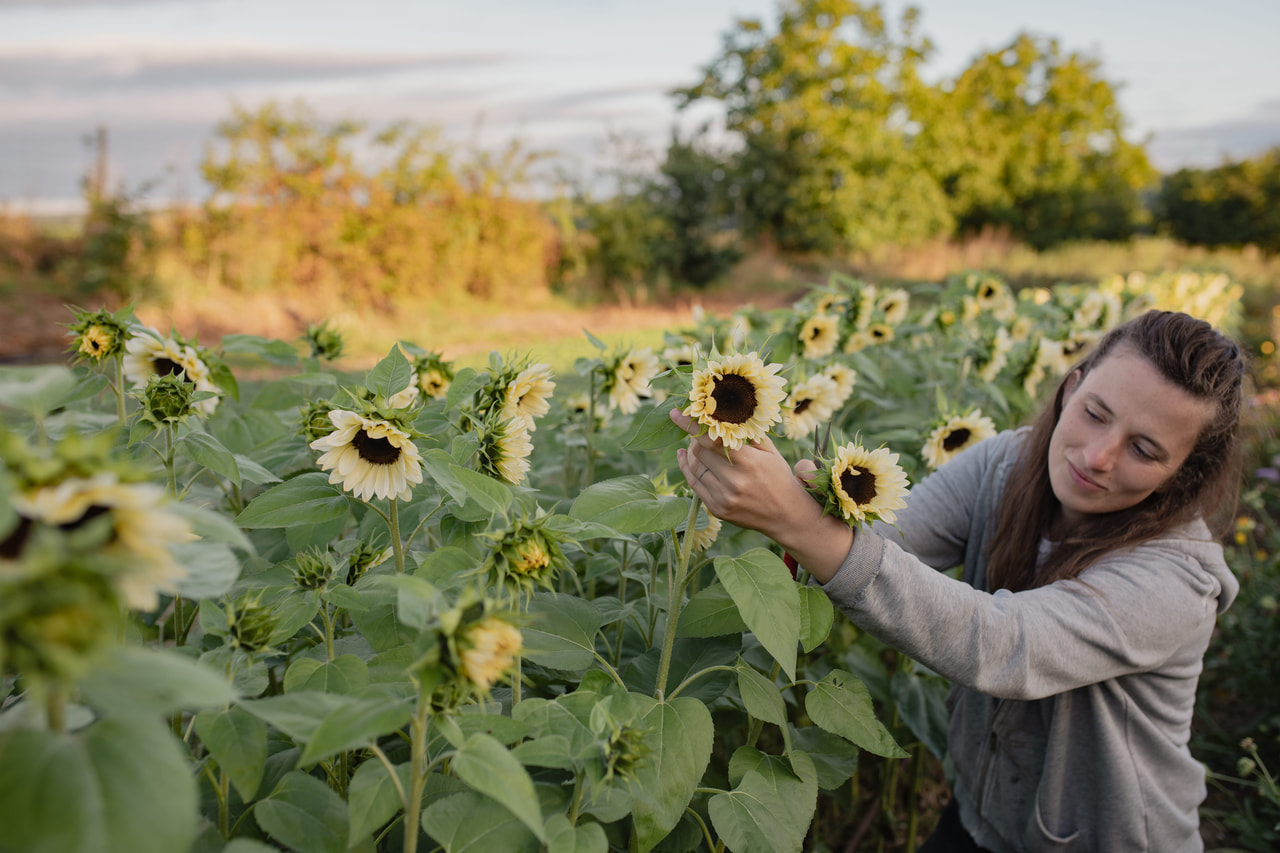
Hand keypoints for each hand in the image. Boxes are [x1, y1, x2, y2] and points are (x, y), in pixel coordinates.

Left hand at [669, 408, 853, 580]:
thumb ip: (747, 435)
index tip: (676, 413)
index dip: (692, 425)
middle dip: (694, 438)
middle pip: (700, 452)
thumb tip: (723, 416)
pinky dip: (687, 468)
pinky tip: (684, 457)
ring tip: (694, 444)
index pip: (712, 440)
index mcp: (749, 463)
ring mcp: (724, 498)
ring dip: (691, 452)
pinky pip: (694, 485)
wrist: (786, 516)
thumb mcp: (769, 452)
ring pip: (695, 467)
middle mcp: (734, 481)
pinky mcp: (717, 509)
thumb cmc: (779, 478)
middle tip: (696, 430)